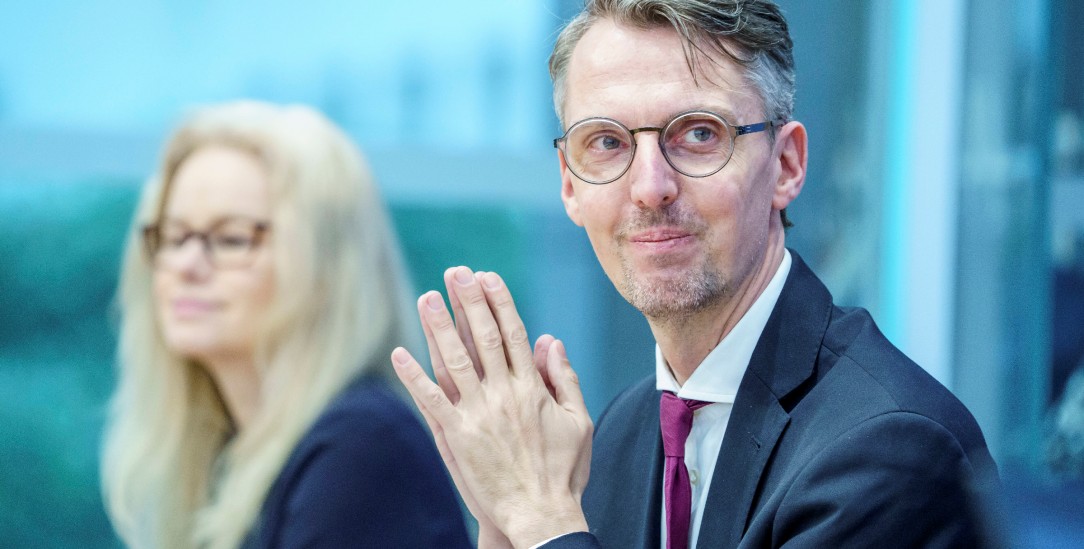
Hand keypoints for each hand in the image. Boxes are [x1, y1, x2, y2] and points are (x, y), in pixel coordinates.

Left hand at [392, 267, 592, 547]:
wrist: (541, 515)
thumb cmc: (564, 471)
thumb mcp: (579, 421)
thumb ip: (564, 379)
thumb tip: (552, 341)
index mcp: (533, 388)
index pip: (514, 333)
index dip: (499, 302)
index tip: (488, 277)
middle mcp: (505, 394)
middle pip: (484, 337)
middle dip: (468, 301)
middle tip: (456, 272)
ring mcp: (479, 414)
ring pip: (456, 361)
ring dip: (439, 327)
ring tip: (426, 298)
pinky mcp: (458, 436)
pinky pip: (431, 400)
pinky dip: (414, 376)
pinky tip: (399, 355)